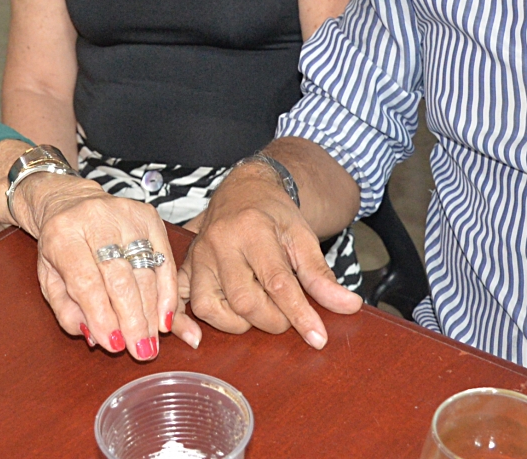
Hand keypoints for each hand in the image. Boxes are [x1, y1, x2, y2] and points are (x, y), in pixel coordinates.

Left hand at [20, 176, 198, 357]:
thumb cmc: (60, 248)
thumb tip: (93, 335)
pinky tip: (166, 318)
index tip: (114, 345)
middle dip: (132, 319)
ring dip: (150, 312)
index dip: (101, 315)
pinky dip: (167, 292)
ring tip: (151, 342)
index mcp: (62, 234)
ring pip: (145, 270)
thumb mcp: (49, 279)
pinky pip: (164, 259)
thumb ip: (66, 310)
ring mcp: (125, 214)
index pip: (86, 280)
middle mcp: (95, 219)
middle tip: (140, 351)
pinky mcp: (149, 216)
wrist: (70, 202)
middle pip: (119, 276)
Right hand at [178, 163, 362, 349]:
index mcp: (252, 229)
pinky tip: (199, 336)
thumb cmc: (275, 215)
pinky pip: (180, 302)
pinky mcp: (185, 268)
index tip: (318, 337)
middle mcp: (220, 242)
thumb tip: (347, 306)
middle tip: (288, 317)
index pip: (278, 283)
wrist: (245, 189)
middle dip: (272, 320)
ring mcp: (198, 256)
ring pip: (210, 307)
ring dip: (238, 323)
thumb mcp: (303, 238)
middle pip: (243, 300)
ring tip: (258, 313)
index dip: (300, 314)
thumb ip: (321, 275)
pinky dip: (185, 323)